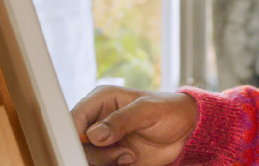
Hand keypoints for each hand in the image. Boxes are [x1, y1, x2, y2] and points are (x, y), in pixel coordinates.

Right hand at [72, 86, 198, 165]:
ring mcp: (102, 140)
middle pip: (75, 143)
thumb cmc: (169, 111)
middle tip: (122, 154)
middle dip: (94, 154)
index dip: (75, 134)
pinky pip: (98, 165)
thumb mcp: (147, 110)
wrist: (185, 131)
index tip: (92, 145)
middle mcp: (97, 120)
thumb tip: (94, 135)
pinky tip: (129, 160)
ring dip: (104, 162)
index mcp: (100, 100)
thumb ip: (121, 120)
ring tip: (129, 156)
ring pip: (85, 157)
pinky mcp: (109, 157)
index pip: (73, 118)